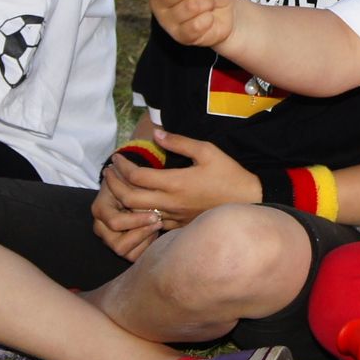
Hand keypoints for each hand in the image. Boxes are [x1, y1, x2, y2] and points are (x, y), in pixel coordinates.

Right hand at [91, 171, 165, 261]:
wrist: (125, 185)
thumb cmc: (128, 181)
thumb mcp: (130, 180)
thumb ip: (134, 191)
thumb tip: (148, 205)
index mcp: (100, 209)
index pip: (116, 223)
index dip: (137, 221)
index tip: (156, 215)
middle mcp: (100, 227)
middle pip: (119, 245)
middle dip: (142, 234)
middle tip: (159, 222)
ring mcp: (108, 239)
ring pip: (126, 253)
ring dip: (145, 241)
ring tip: (156, 227)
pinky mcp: (120, 245)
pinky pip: (133, 256)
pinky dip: (145, 246)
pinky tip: (153, 232)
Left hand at [105, 130, 261, 227]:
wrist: (249, 202)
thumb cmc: (229, 174)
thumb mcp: (207, 151)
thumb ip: (179, 142)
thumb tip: (156, 133)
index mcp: (175, 183)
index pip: (137, 177)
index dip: (122, 166)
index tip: (117, 157)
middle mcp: (170, 203)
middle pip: (129, 200)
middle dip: (114, 185)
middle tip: (109, 172)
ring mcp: (174, 217)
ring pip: (137, 214)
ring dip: (123, 200)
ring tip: (118, 186)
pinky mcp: (179, 225)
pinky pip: (151, 222)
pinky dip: (138, 212)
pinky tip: (137, 202)